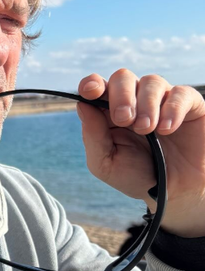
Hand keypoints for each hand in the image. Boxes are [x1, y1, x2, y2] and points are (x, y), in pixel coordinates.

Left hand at [76, 70, 204, 236]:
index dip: (92, 83)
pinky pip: (180, 93)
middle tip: (124, 119)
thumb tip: (82, 105)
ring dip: (145, 104)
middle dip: (120, 95)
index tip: (90, 91)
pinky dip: (172, 108)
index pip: (97, 87)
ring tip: (146, 129)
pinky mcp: (189, 105)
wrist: (173, 193)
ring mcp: (162, 100)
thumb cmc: (136, 176)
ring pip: (151, 81)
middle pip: (122, 77)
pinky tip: (166, 129)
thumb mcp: (106, 164)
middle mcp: (134, 100)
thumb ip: (93, 136)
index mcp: (109, 112)